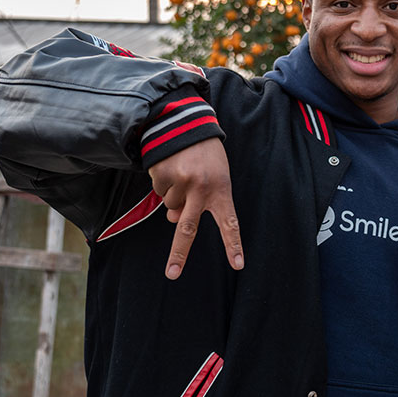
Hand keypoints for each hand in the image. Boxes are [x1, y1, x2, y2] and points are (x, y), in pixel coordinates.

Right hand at [148, 138, 243, 279]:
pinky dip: (163, 183)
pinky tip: (171, 166)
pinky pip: (159, 191)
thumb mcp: (214, 176)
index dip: (233, 245)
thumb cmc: (206, 155)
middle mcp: (201, 188)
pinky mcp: (162, 174)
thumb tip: (174, 220)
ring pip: (170, 206)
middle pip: (188, 229)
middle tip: (172, 274)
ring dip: (174, 196)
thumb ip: (201, 201)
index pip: (230, 223)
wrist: (186, 122)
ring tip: (183, 173)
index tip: (238, 266)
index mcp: (221, 190)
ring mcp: (181, 182)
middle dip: (179, 254)